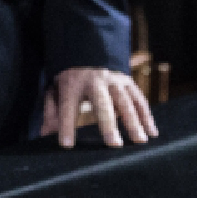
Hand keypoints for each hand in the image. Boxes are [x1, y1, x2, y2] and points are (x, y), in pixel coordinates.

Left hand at [40, 67, 157, 148]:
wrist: (87, 52)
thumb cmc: (69, 81)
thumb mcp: (55, 91)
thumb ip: (51, 112)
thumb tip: (45, 134)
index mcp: (72, 85)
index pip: (67, 108)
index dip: (66, 127)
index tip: (66, 145)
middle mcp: (95, 81)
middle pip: (102, 104)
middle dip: (108, 124)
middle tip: (114, 144)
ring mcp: (114, 80)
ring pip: (125, 101)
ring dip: (134, 122)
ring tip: (139, 141)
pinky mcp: (128, 81)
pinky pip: (139, 100)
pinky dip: (147, 116)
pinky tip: (152, 133)